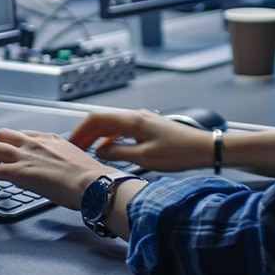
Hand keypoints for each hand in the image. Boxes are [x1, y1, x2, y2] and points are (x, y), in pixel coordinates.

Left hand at [0, 128, 111, 208]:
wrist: (92, 184)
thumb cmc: (89, 177)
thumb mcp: (74, 158)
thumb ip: (61, 158)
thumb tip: (59, 168)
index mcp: (49, 139)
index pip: (21, 134)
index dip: (12, 145)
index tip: (11, 155)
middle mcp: (34, 143)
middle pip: (1, 135)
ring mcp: (26, 156)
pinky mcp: (19, 173)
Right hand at [69, 109, 214, 172]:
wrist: (204, 148)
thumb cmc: (180, 152)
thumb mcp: (144, 158)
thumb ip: (118, 153)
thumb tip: (100, 152)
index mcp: (132, 120)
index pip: (96, 118)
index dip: (80, 130)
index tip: (71, 143)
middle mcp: (136, 116)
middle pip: (102, 120)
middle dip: (86, 134)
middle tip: (75, 149)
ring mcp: (143, 120)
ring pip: (112, 125)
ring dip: (98, 136)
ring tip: (88, 151)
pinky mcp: (149, 127)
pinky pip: (123, 129)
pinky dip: (111, 138)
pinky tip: (110, 150)